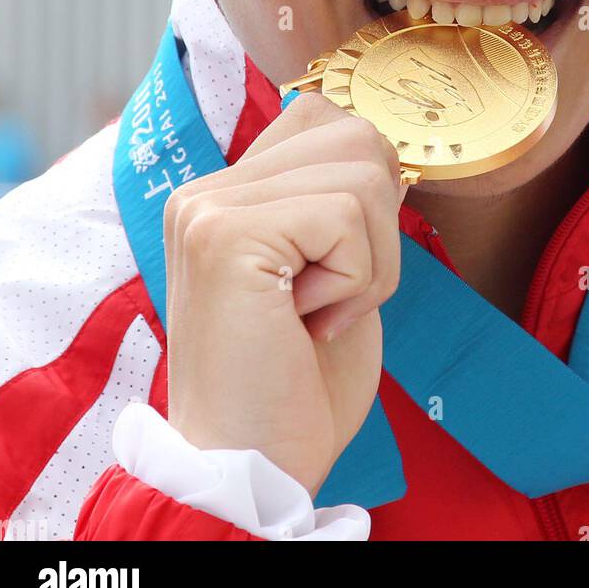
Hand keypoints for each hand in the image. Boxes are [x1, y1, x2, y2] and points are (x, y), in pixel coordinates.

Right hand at [163, 92, 407, 497]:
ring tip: (320, 312)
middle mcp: (205, 189)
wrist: (255, 469)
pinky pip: (346, 216)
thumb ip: (339, 201)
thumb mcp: (328, 271)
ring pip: (362, 171)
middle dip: (379, 226)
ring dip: (371, 259)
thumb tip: (383, 149)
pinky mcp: (224, 235)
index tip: (335, 268)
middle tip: (332, 297)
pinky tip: (310, 322)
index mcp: (224, 193)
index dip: (365, 189)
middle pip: (355, 135)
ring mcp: (208, 207)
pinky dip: (356, 279)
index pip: (323, 118)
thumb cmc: (298, 384)